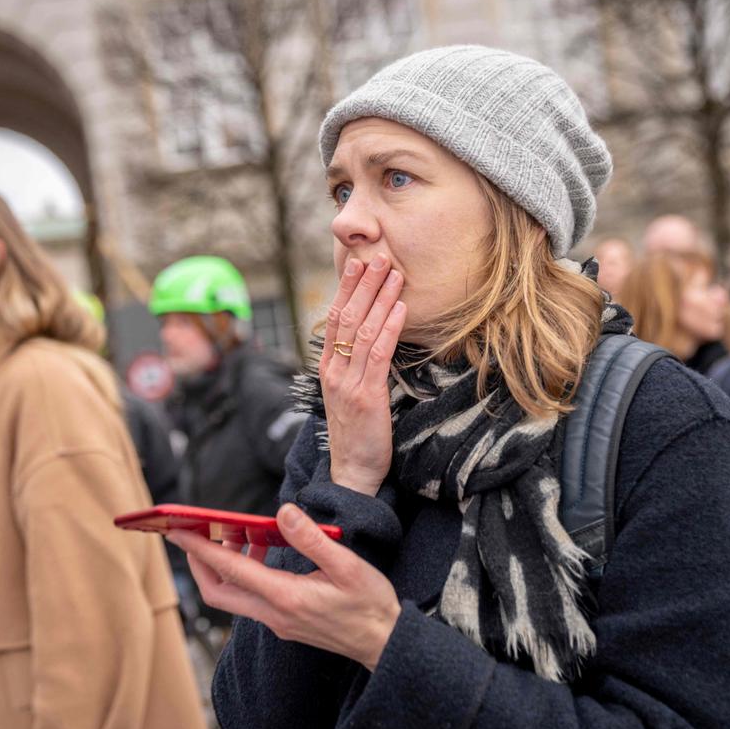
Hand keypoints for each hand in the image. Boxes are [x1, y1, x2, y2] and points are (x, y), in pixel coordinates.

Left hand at [167, 503, 400, 670]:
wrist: (384, 643)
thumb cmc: (369, 605)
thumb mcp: (347, 566)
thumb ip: (312, 538)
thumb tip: (282, 512)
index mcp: (285, 597)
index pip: (229, 571)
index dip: (200, 549)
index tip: (178, 530)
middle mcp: (273, 614)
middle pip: (216, 591)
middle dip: (198, 561)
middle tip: (193, 532)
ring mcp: (276, 621)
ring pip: (232, 596)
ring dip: (223, 566)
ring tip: (234, 533)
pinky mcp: (284, 622)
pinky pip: (250, 598)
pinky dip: (245, 573)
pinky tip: (263, 550)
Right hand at [320, 254, 404, 495]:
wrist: (353, 472)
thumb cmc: (358, 433)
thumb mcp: (351, 395)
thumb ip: (357, 366)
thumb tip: (374, 337)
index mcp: (328, 369)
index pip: (334, 319)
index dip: (347, 289)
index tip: (359, 264)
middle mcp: (333, 372)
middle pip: (346, 318)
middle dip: (363, 285)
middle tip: (379, 256)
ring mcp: (347, 384)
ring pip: (362, 331)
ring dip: (380, 298)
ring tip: (394, 273)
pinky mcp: (366, 397)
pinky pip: (378, 355)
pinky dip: (390, 328)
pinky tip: (401, 308)